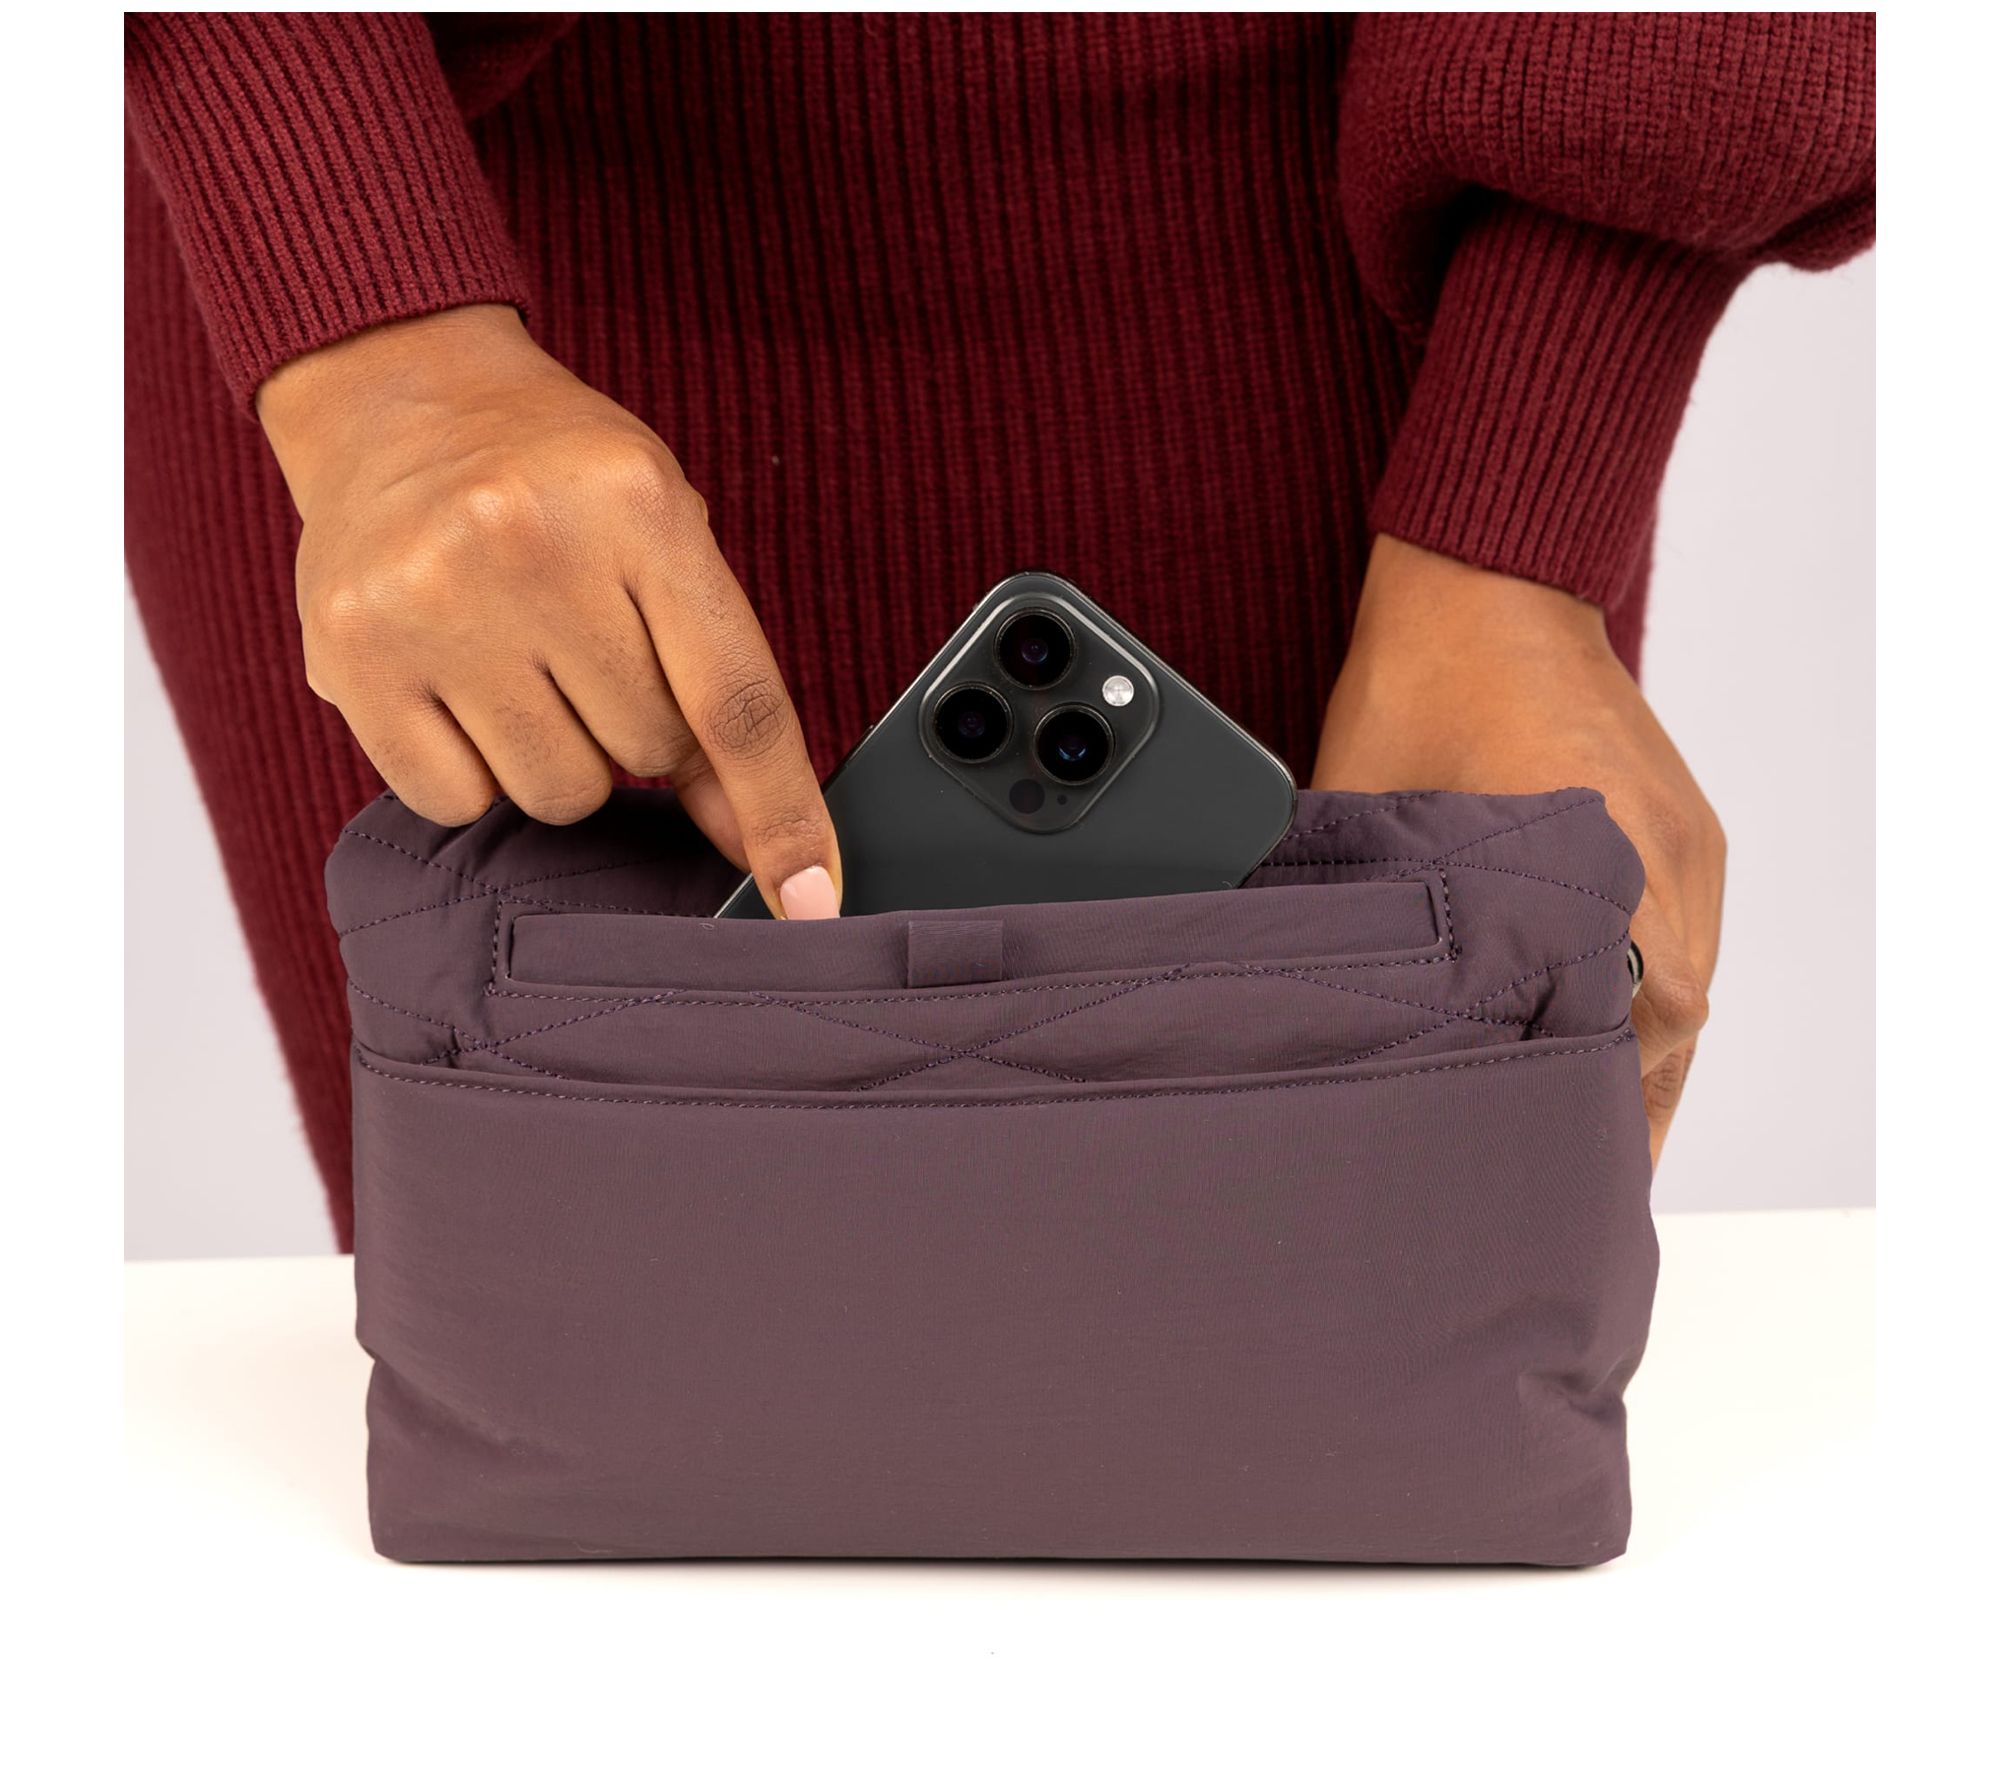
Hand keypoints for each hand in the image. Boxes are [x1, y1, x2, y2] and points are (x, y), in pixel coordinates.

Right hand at [257, 303, 839, 919]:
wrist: (398, 392)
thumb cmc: (557, 474)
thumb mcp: (665, 534)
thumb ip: (721, 681)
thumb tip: (758, 837)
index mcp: (636, 504)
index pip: (735, 700)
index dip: (782, 812)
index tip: (812, 900)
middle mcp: (528, 546)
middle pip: (644, 754)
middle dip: (636, 726)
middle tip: (590, 648)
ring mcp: (429, 602)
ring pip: (556, 792)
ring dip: (559, 755)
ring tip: (522, 661)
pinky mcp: (347, 656)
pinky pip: (456, 803)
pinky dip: (474, 772)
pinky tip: (459, 685)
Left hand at [1312, 536, 1723, 1165]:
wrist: (1486, 582)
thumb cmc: (1419, 683)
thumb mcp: (1373, 815)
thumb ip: (1376, 915)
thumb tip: (1332, 1001)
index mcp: (1596, 859)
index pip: (1622, 1026)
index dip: (1581, 1107)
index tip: (1541, 1162)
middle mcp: (1662, 858)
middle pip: (1672, 1028)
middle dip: (1616, 1106)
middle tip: (1563, 1179)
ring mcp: (1685, 841)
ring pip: (1689, 992)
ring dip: (1639, 1059)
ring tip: (1587, 1136)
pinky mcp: (1684, 825)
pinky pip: (1689, 939)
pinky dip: (1652, 997)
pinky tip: (1607, 1044)